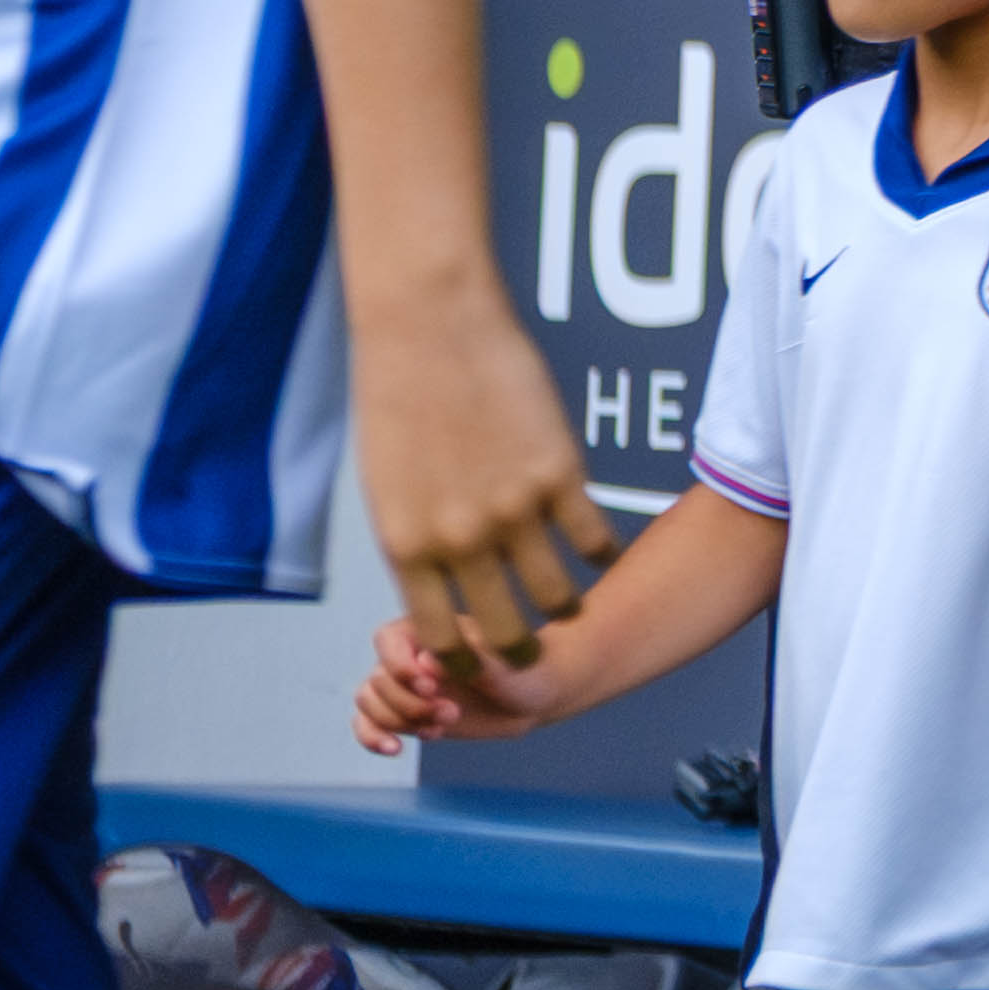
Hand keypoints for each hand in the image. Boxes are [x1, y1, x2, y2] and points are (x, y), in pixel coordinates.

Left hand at [342, 268, 614, 668]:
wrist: (429, 325)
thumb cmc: (397, 397)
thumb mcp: (389, 488)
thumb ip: (418, 543)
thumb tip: (446, 585)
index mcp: (407, 548)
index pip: (439, 641)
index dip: (461, 664)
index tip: (475, 662)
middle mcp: (461, 541)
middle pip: (504, 632)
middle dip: (521, 653)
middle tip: (533, 650)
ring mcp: (514, 509)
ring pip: (558, 596)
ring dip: (566, 607)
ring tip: (569, 602)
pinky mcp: (559, 473)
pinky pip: (593, 539)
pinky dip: (599, 552)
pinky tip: (597, 548)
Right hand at [354, 610, 572, 756]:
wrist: (533, 698)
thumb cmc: (522, 669)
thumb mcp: (505, 661)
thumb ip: (468, 656)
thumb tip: (424, 661)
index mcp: (429, 627)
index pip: (386, 640)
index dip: (400, 667)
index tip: (432, 686)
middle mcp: (408, 653)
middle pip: (378, 679)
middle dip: (411, 704)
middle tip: (452, 713)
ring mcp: (404, 685)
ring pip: (368, 702)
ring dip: (401, 721)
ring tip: (441, 727)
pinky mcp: (406, 714)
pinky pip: (368, 724)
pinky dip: (373, 738)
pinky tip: (396, 749)